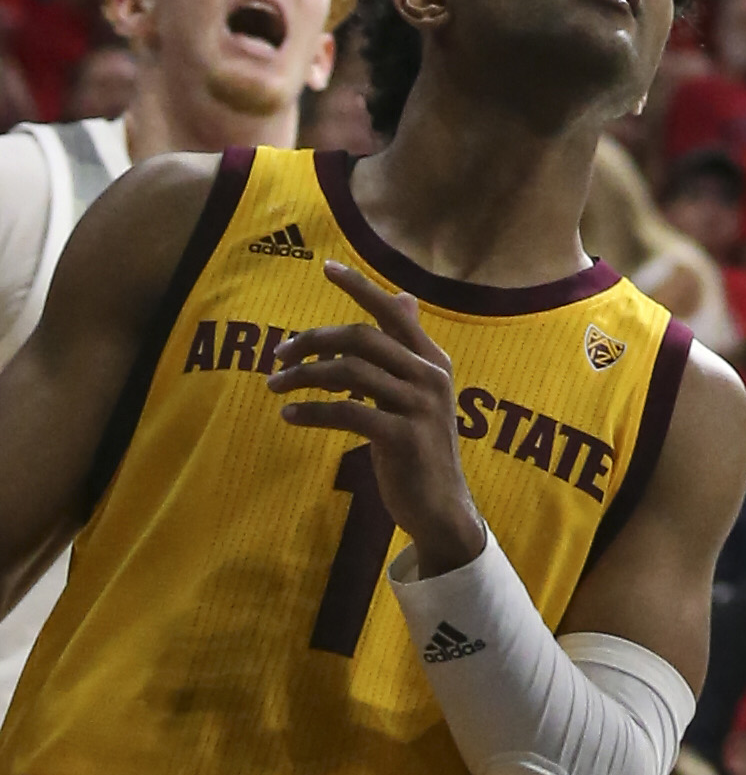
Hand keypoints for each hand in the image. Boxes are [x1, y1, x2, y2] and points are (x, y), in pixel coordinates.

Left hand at [272, 254, 483, 569]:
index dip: (359, 287)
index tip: (327, 268)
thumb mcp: (420, 393)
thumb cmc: (422, 449)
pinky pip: (347, 413)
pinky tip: (289, 414)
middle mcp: (429, 375)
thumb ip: (408, 349)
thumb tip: (403, 298)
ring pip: (349, 373)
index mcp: (432, 360)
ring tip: (274, 386)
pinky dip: (312, 411)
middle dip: (314, 341)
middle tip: (279, 354)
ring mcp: (418, 405)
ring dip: (304, 377)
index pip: (392, 312)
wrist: (442, 507)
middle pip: (361, 338)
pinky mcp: (401, 437)